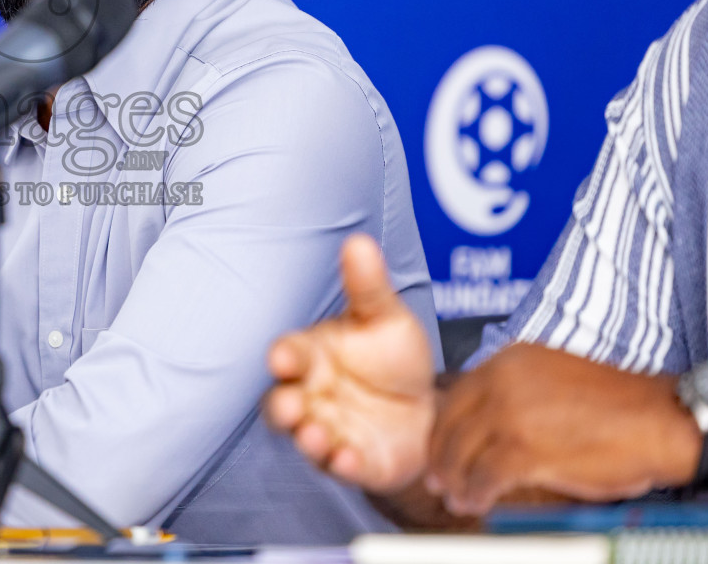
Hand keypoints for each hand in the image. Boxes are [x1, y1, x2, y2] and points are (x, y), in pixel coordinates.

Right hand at [264, 234, 435, 492]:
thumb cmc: (392, 360)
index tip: (282, 358)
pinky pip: (341, 467)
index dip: (283, 357)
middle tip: (289, 406)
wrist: (426, 410)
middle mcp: (312, 396)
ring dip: (307, 438)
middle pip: (281, 403)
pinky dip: (341, 464)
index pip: (289, 354)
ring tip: (316, 435)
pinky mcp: (355, 462)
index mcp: (314, 357)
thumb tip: (359, 242)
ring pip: (305, 438)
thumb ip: (368, 287)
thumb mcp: (386, 319)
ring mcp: (330, 430)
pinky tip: (349, 456)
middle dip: (281, 407)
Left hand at [426, 343, 699, 514]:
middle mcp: (504, 379)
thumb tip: (486, 423)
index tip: (440, 445)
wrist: (660, 420)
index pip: (458, 393)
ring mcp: (512, 412)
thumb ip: (516, 393)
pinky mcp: (525, 446)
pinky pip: (484, 475)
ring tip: (456, 498)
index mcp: (511, 359)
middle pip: (452, 422)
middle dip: (441, 455)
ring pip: (463, 451)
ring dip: (455, 480)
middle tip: (438, 478)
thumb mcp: (554, 380)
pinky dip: (476, 493)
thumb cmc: (619, 407)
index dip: (445, 426)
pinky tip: (476, 503)